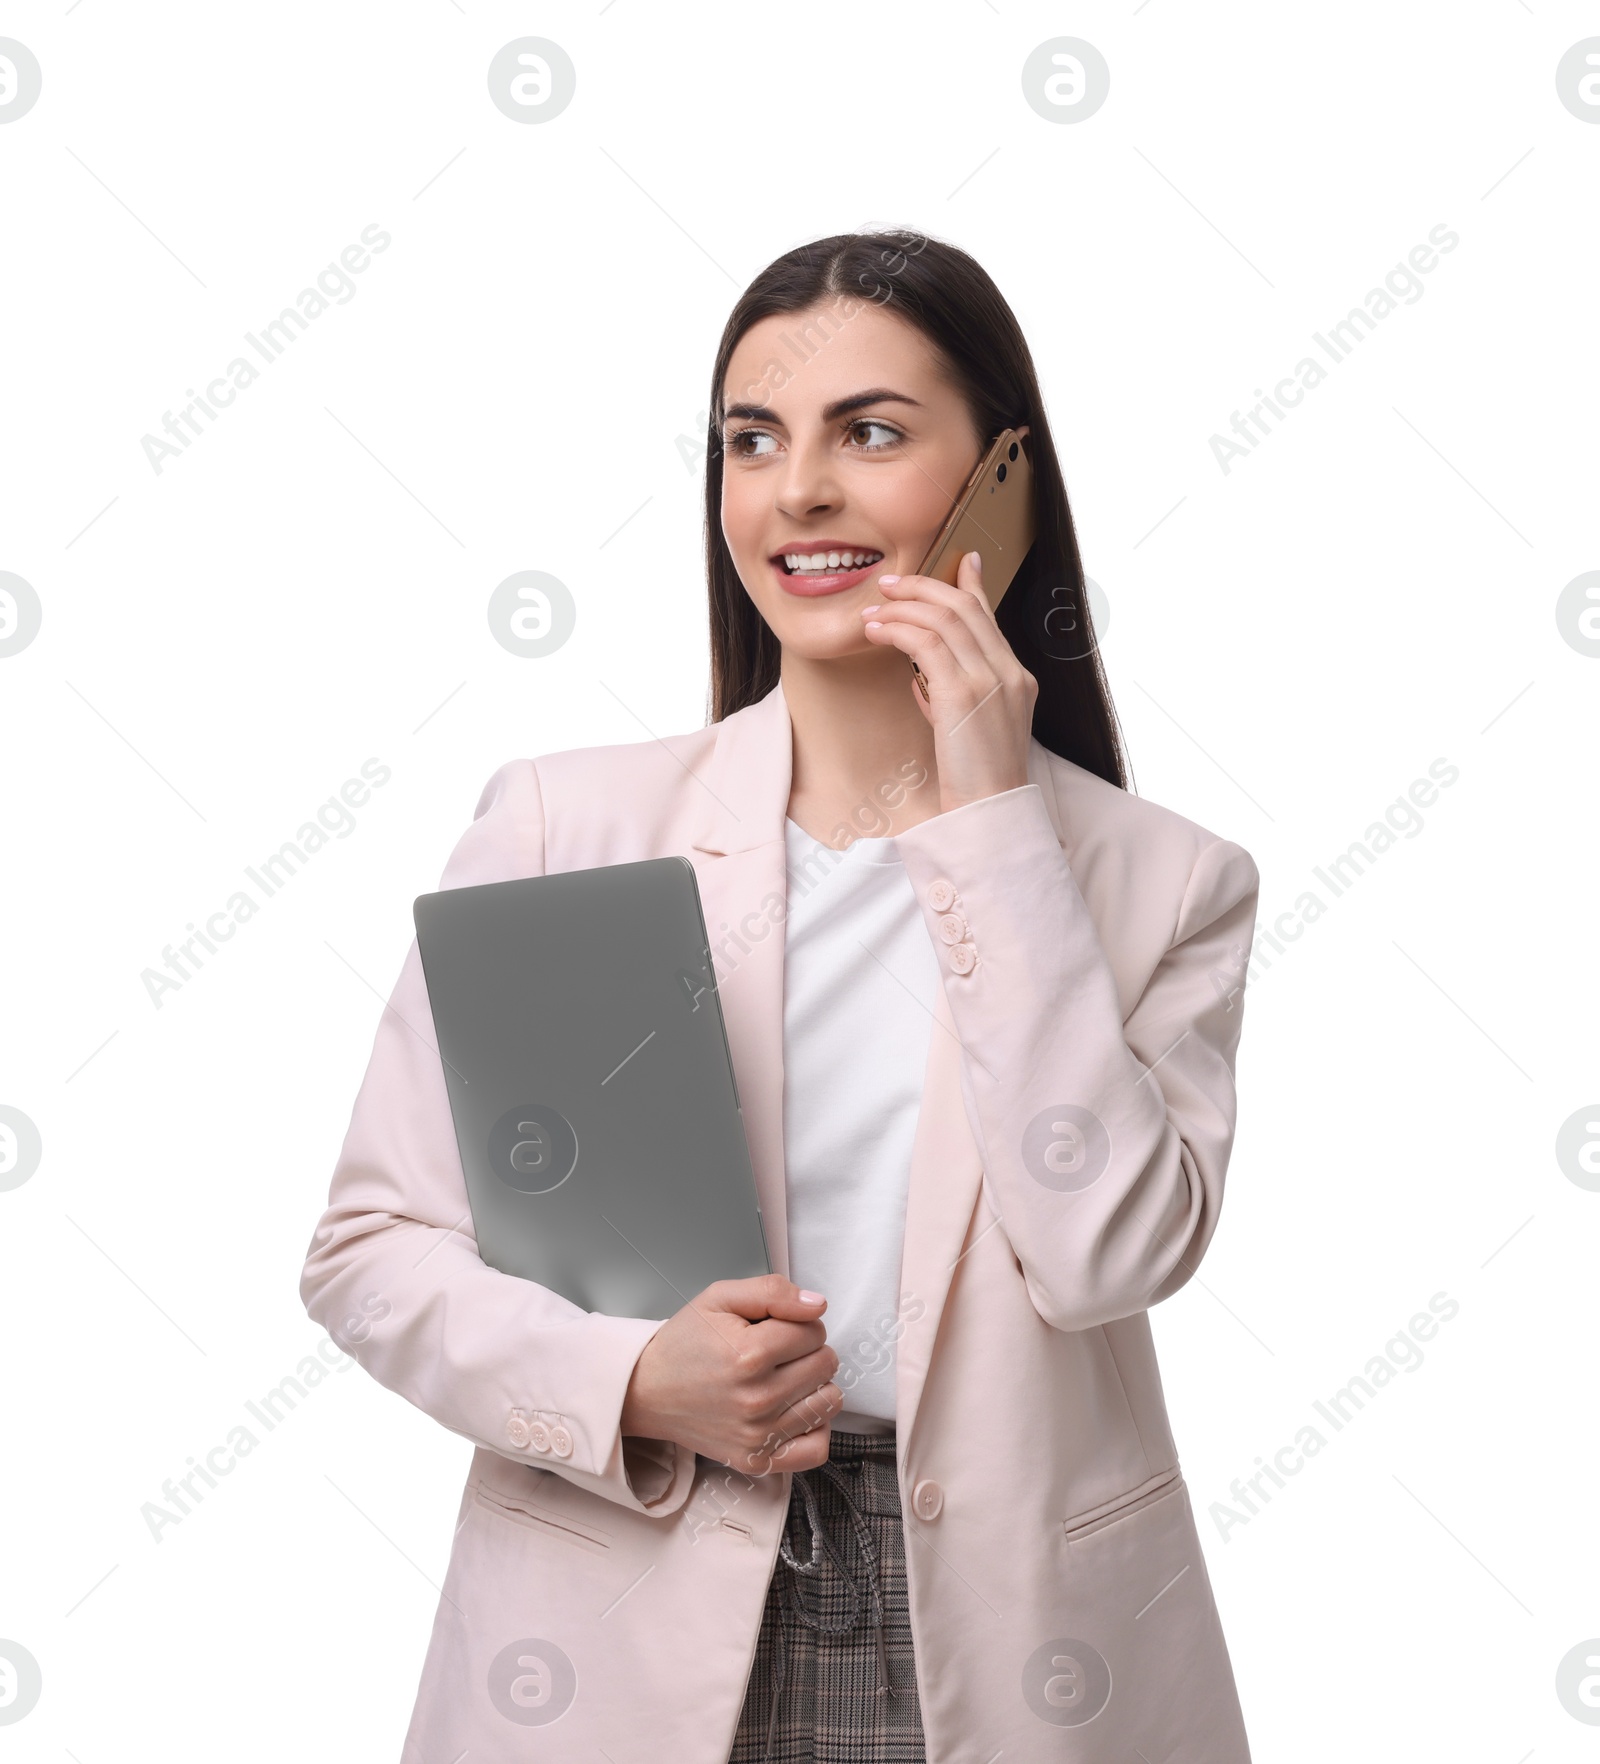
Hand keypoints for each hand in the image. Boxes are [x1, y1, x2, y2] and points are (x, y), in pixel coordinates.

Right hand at [619, 1274, 841, 1475]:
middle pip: (826, 1363)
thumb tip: (817, 1306)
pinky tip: (795, 1411)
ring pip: (828, 1402)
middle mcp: (756, 1398)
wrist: (647, 1391)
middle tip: (777, 1352)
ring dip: (814, 1386)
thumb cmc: (684, 1343)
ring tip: (784, 1378)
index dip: (799, 1322)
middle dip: (808, 1350)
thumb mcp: (720, 1298)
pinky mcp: (756, 1460)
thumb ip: (773, 1291)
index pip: (815, 1329)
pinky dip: (814, 1428)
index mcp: (749, 1354)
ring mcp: (757, 1434)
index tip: (775, 1328)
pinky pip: (816, 1449)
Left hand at [860, 550, 1037, 813]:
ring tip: (872, 612)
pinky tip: (876, 632)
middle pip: (964, 607)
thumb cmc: (976, 779)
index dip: (970, 585)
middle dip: (923, 587)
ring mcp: (989, 680)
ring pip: (944, 618)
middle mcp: (1008, 672)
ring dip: (902, 607)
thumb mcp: (972, 728)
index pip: (990, 618)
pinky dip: (898, 629)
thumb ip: (954, 695)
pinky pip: (927, 642)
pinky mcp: (962, 693)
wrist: (989, 811)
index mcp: (1017, 678)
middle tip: (889, 584)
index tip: (959, 561)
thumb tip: (922, 678)